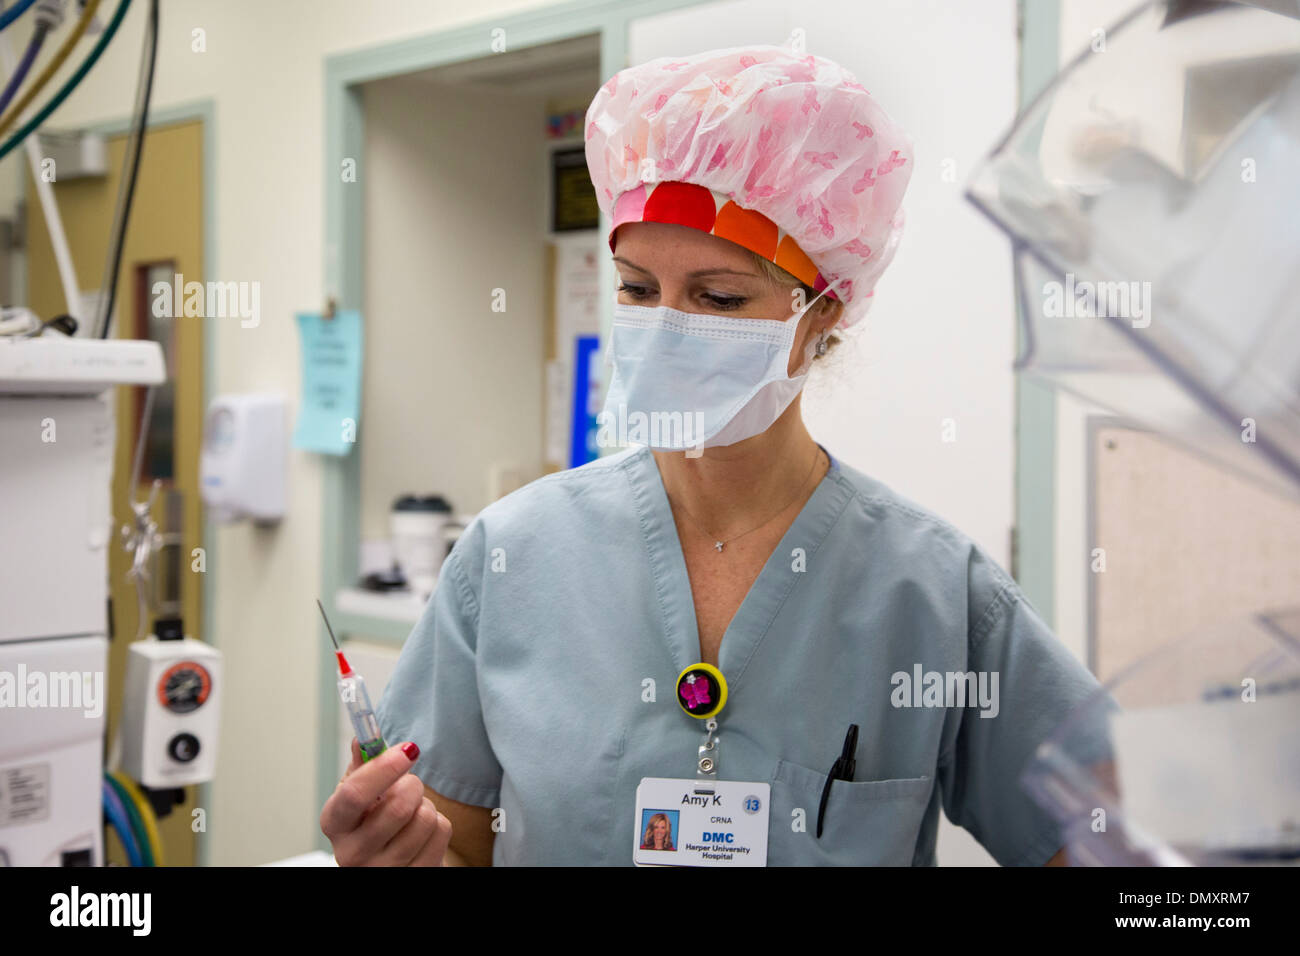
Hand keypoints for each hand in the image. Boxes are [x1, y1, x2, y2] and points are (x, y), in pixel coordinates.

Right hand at [320, 739, 452, 865]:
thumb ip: (362, 764)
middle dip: (413, 785)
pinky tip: (422, 832)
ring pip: (425, 818)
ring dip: (426, 805)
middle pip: (399, 806)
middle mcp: (353, 853)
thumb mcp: (360, 793)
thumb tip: (363, 738)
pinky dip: (439, 824)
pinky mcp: (416, 874)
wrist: (390, 861)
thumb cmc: (372, 820)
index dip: (384, 768)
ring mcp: (384, 870)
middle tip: (409, 786)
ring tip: (413, 812)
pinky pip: (442, 832)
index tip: (408, 749)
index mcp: (334, 824)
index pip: (355, 794)